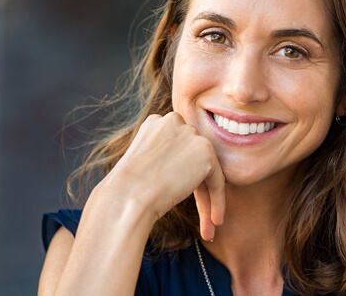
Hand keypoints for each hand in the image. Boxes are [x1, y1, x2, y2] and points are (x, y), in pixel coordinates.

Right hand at [96, 112, 224, 240]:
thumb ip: (165, 158)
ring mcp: (191, 134)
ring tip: (209, 224)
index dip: (181, 176)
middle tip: (202, 217)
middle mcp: (175, 121)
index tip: (179, 197)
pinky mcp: (206, 151)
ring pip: (207, 171)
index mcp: (157, 122)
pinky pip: (217, 181)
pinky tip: (216, 221)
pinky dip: (218, 201)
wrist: (127, 196)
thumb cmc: (128, 188)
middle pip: (193, 159)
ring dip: (208, 199)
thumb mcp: (144, 163)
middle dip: (197, 188)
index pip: (179, 150)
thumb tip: (183, 169)